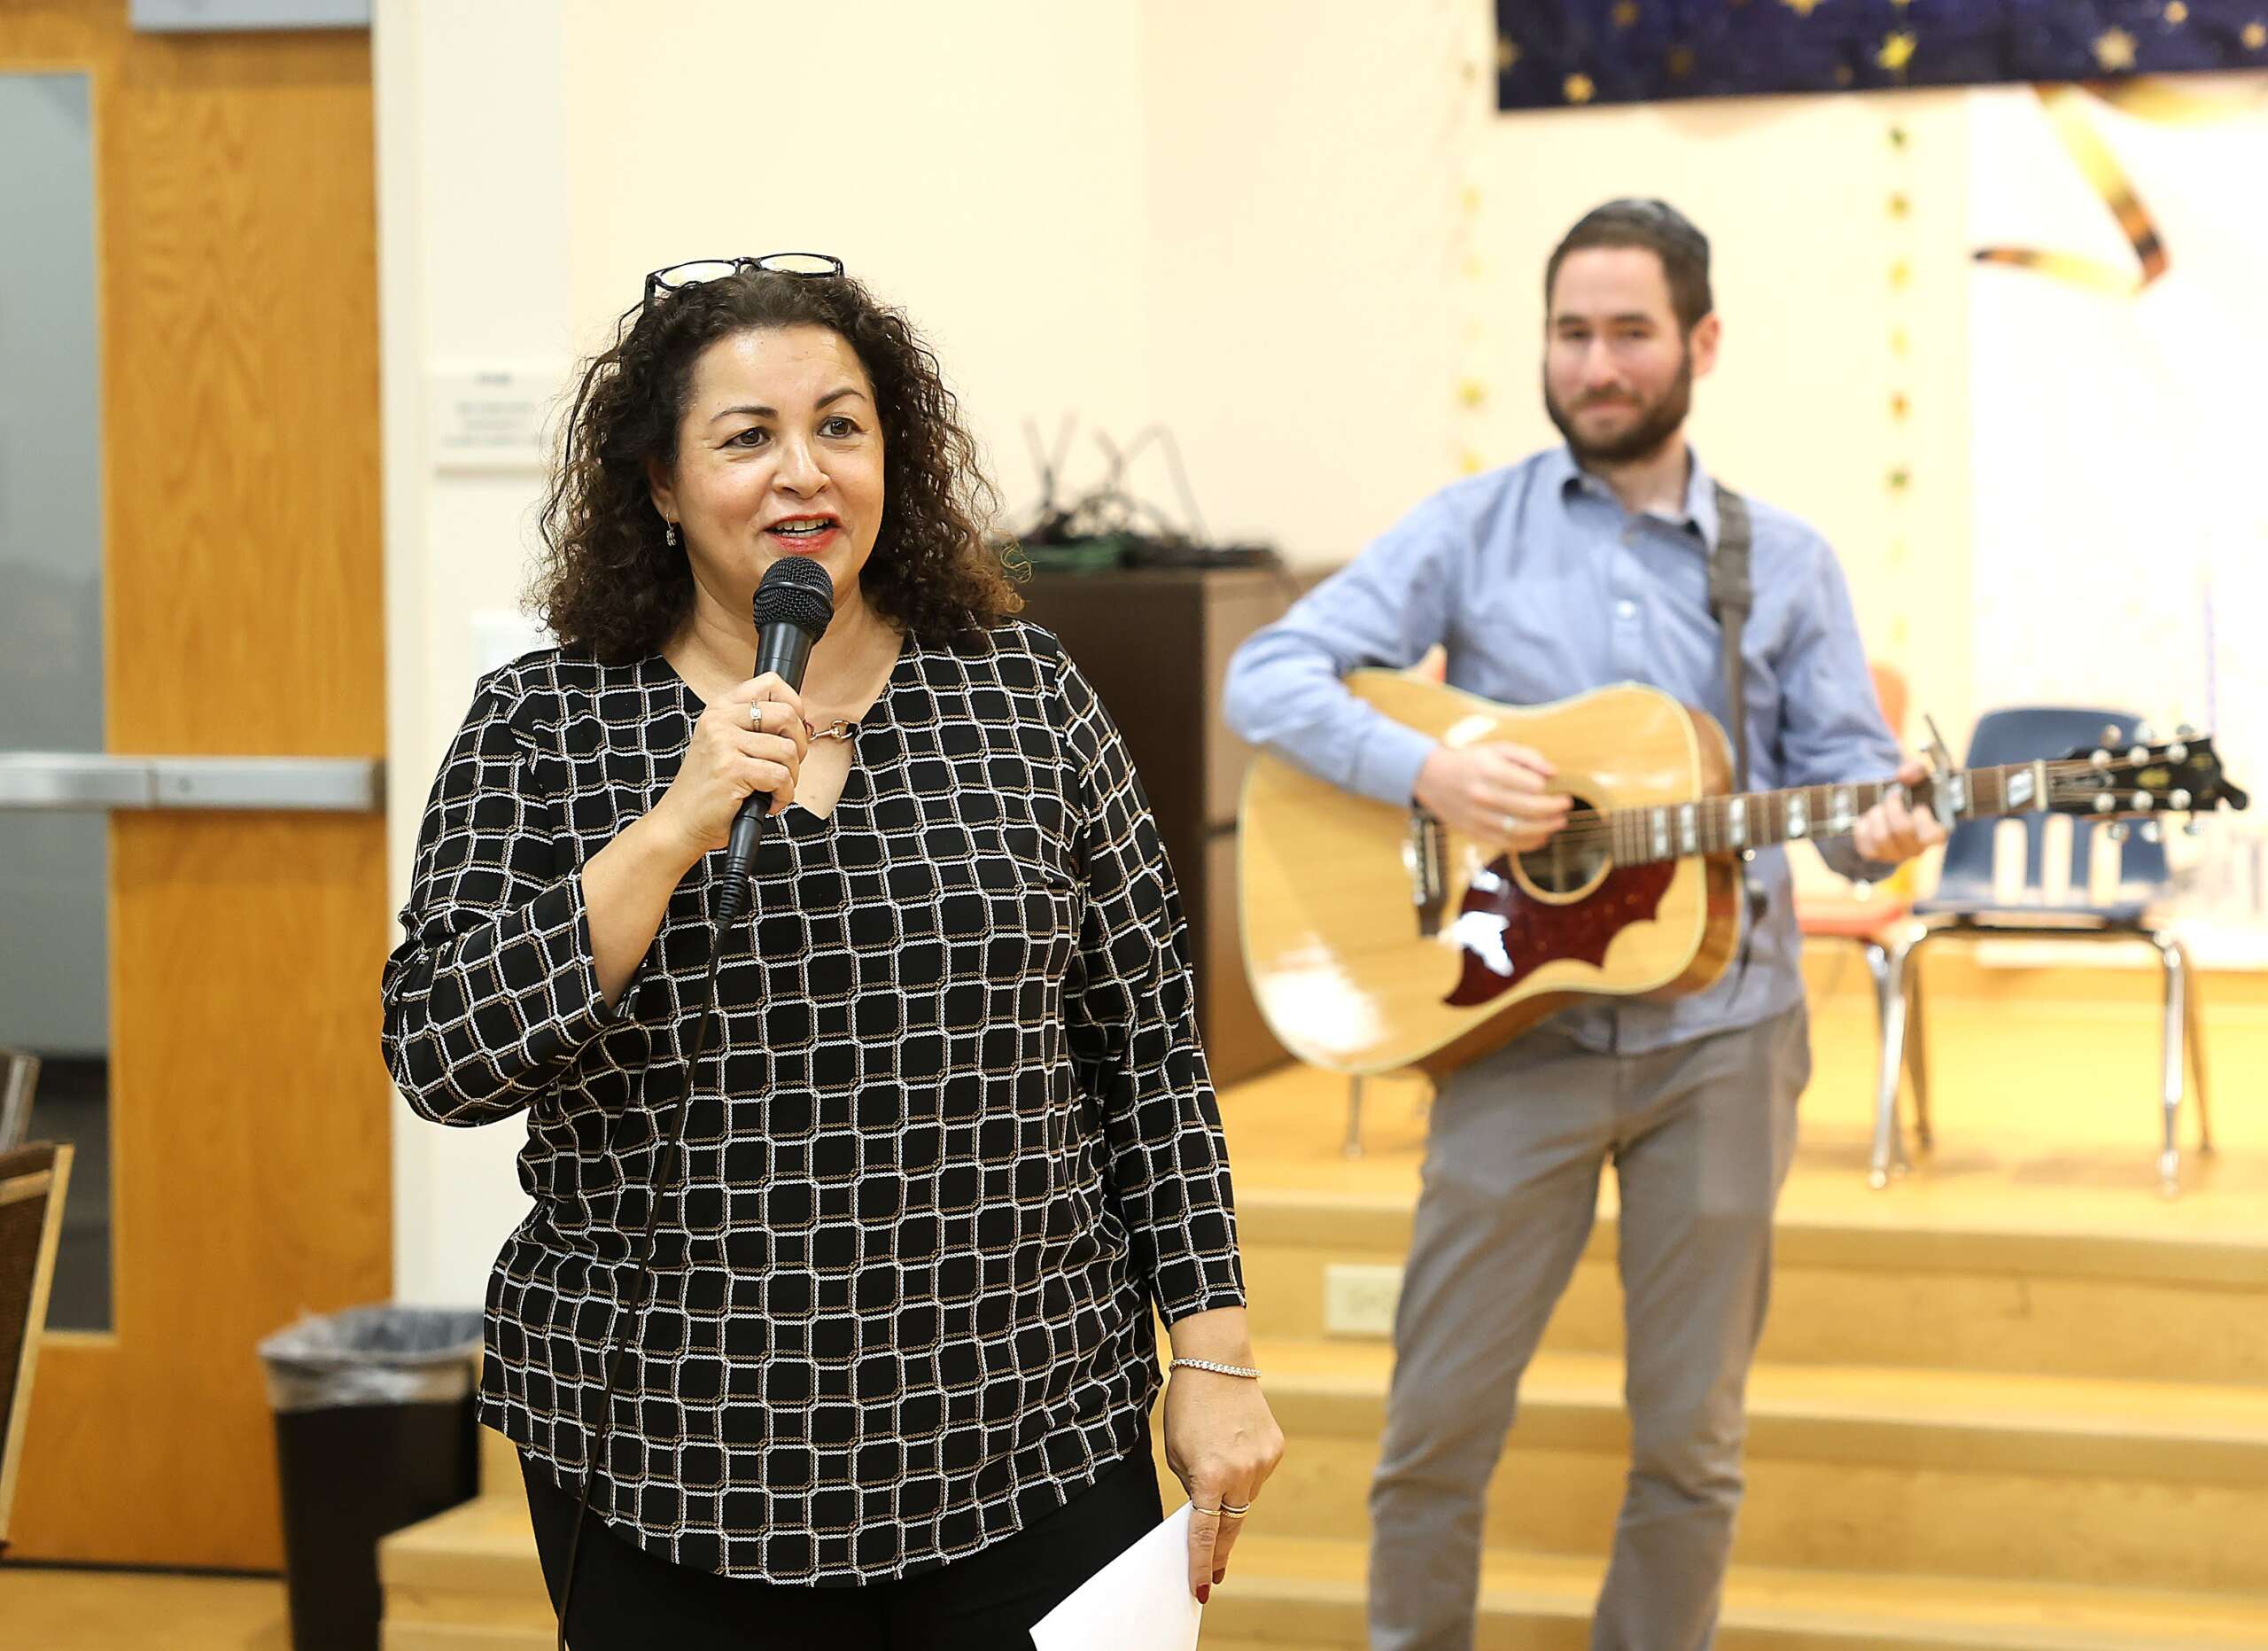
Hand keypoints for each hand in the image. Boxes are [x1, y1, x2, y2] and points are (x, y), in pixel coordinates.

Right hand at [649, 672, 808, 859]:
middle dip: (799, 746)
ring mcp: (724, 742)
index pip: (770, 683)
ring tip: (773, 789)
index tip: (792, 731)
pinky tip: (768, 802)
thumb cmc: (709, 788)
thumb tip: (803, 724)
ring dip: (791, 777)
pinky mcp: (733, 769)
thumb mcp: (725, 744)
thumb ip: (756, 728)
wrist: (681, 821)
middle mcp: (720, 720)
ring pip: (788, 750)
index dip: (794, 705)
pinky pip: (781, 777)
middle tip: (787, 766)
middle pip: (787, 715)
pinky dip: (784, 795)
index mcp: (720, 708)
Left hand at [1161, 1318, 1283, 1602]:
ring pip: (1245, 1500)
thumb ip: (1192, 1489)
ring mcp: (1263, 1462)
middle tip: (1212, 1572)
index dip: (1200, 1565)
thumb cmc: (1187, 1408)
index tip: (1201, 1589)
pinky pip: (1257, 1476)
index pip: (1204, 1534)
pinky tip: (1232, 1450)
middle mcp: (1241, 1473)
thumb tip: (1206, 1517)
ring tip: (1216, 1472)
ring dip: (1230, 1500)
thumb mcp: (1176, 1454)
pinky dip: (1244, 1474)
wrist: (1217, 1365)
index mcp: (1209, 1475)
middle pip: (1230, 1525)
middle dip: (1218, 1550)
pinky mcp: (1275, 1450)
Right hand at [1413, 741, 1569, 851]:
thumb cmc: (1469, 761)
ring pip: (1520, 829)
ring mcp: (1477, 816)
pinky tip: (1541, 838)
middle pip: (1529, 808)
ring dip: (1545, 828)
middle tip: (1566, 805)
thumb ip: (1527, 757)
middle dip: (1554, 809)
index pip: (1531, 785)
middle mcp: (1483, 795)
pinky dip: (1528, 844)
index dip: (1549, 788)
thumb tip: (1553, 772)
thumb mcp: (1496, 749)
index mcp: (1489, 770)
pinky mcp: (1474, 832)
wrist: (1431, 777)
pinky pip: (1506, 843)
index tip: (1557, 787)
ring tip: (1559, 822)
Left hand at [1853, 756, 1946, 864]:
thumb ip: (1916, 770)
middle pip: (1902, 830)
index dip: (1922, 817)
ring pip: (1881, 837)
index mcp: (1936, 832)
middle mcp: (1917, 848)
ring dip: (1877, 815)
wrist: (1891, 807)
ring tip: (1879, 807)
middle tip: (1892, 795)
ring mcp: (1895, 854)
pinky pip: (1863, 842)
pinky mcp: (1874, 855)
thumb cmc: (1913, 792)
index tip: (1918, 804)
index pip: (1934, 835)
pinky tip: (1868, 817)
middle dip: (1893, 807)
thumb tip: (1904, 776)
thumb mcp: (1919, 776)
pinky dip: (1862, 825)